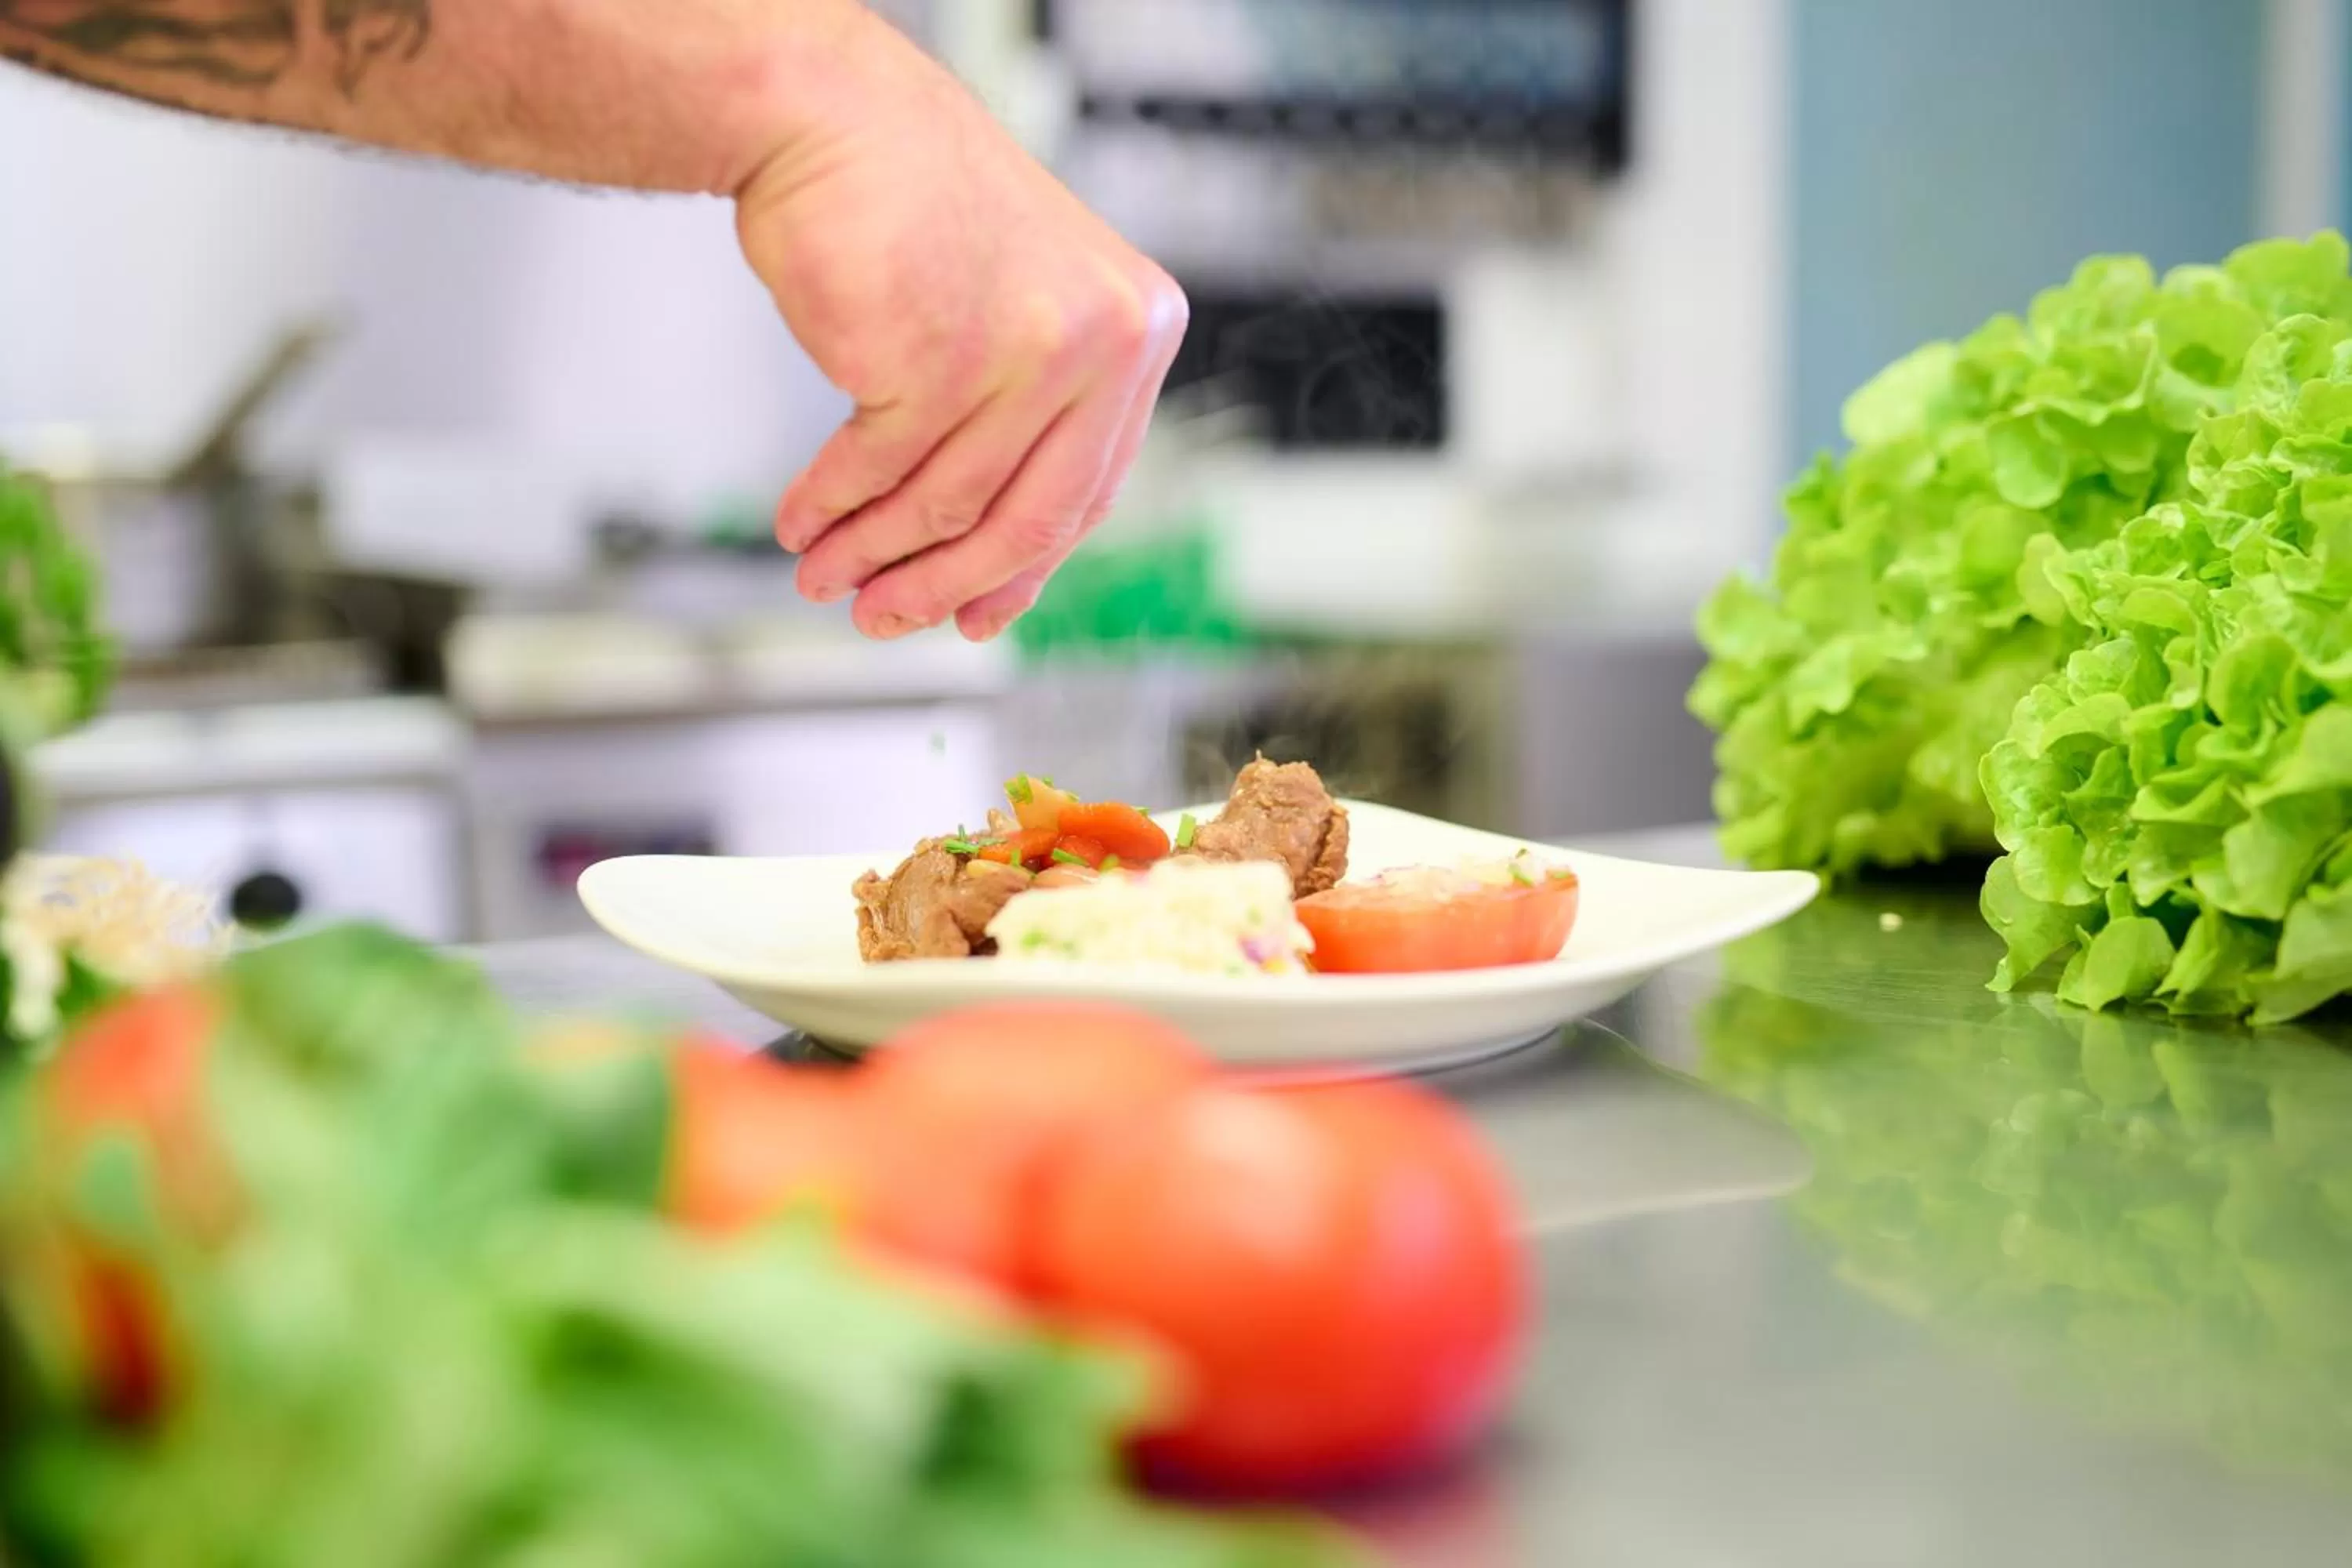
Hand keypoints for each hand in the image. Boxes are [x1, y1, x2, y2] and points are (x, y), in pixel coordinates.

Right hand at [735, 13, 1186, 641]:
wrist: (829, 115)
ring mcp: (1031, 351)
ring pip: (946, 504)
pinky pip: (879, 469)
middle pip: (1030, 518)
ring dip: (871, 553)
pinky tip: (800, 523)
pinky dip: (831, 507)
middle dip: (942, 585)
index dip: (1022, 569)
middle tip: (880, 618)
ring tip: (820, 576)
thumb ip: (1029, 419)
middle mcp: (1107, 339)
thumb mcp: (1015, 310)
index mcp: (1142, 327)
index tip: (974, 615)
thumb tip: (995, 567)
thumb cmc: (913, 205)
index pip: (1089, 490)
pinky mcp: (943, 361)